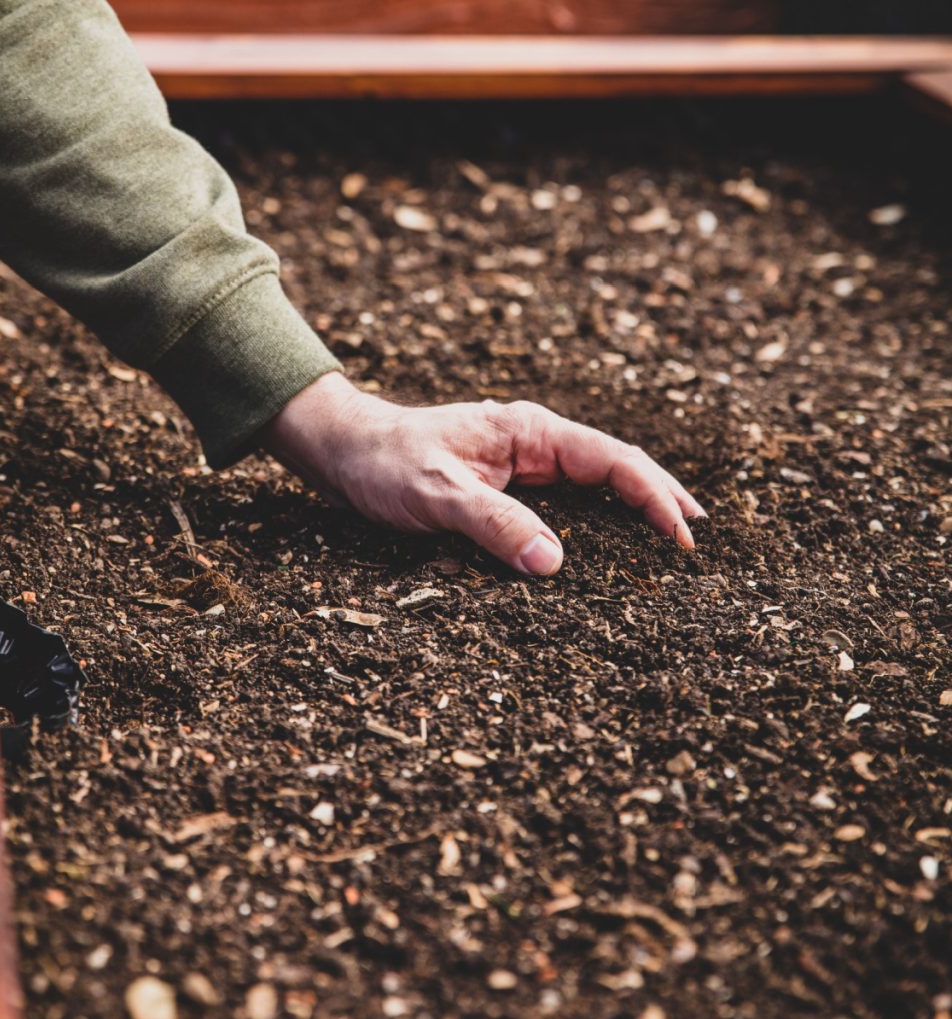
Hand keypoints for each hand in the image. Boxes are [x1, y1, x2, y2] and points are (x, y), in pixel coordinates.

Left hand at [257, 372, 704, 574]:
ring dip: (631, 508)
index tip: (681, 536)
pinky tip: (605, 545)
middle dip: (658, 497)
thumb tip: (553, 563)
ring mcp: (520, 464)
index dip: (652, 496)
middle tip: (696, 536)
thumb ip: (493, 523)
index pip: (611, 460)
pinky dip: (594, 520)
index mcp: (529, 433)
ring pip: (593, 484)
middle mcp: (533, 444)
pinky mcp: (505, 485)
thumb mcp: (436, 494)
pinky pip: (563, 502)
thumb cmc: (385, 464)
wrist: (345, 452)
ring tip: (668, 539)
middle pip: (614, 468)